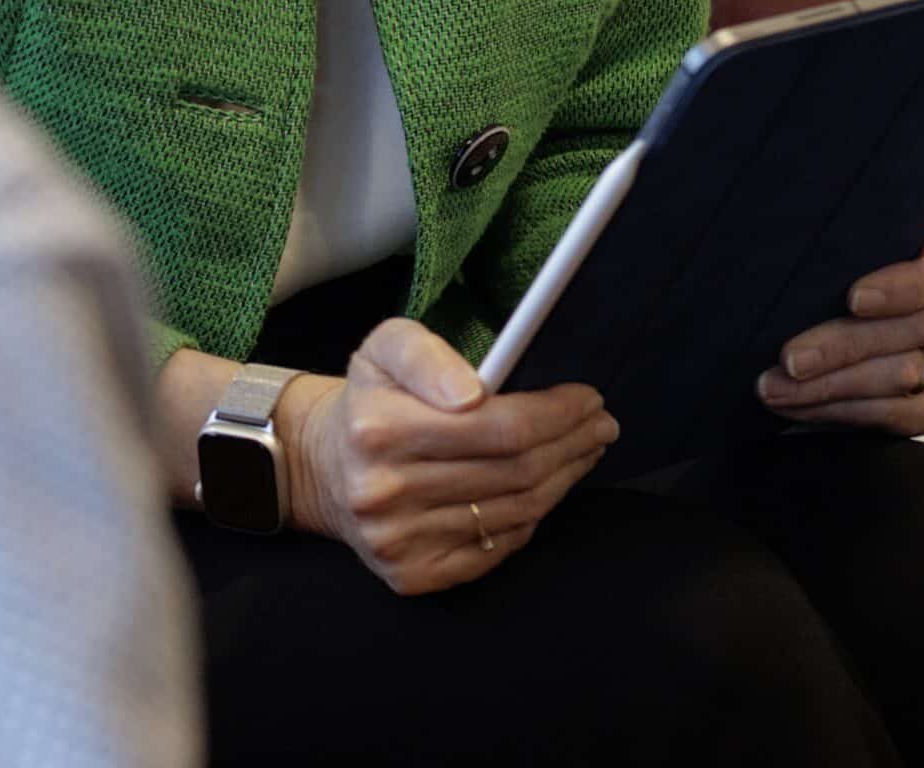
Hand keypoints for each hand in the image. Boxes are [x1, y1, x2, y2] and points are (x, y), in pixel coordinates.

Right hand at [284, 320, 616, 597]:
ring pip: (515, 511)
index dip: (556, 415)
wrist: (323, 465)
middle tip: (600, 424)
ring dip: (562, 478)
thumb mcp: (384, 347)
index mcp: (379, 428)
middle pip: (515, 471)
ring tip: (583, 450)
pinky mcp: (413, 575)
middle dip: (571, 443)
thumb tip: (474, 393)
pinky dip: (531, 517)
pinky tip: (544, 489)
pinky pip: (497, 548)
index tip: (588, 399)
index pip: (497, 427)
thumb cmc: (370, 398)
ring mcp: (400, 540)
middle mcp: (385, 491)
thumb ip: (427, 355)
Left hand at [756, 232, 923, 438]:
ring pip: (899, 375)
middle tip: (789, 358)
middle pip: (910, 330)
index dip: (906, 287)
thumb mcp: (830, 250)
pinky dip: (843, 410)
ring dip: (830, 384)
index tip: (853, 298)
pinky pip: (899, 415)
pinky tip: (798, 405)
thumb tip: (804, 246)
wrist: (806, 320)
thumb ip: (837, 243)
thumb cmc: (817, 269)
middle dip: (841, 346)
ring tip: (775, 386)